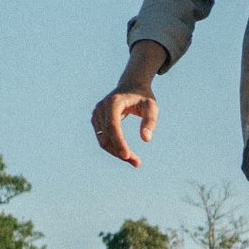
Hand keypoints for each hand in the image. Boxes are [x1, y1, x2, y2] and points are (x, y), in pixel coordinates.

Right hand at [94, 42, 169, 166]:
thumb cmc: (143, 96)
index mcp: (113, 103)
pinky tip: (126, 153)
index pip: (112, 126)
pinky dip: (113, 148)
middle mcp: (101, 108)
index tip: (128, 156)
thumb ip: (150, 121)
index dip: (119, 142)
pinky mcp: (96, 120)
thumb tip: (146, 139)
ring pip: (102, 140)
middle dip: (119, 151)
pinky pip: (102, 138)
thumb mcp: (152, 107)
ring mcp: (96, 114)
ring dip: (116, 152)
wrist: (131, 85)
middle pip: (105, 136)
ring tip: (135, 161)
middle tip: (137, 163)